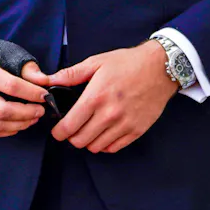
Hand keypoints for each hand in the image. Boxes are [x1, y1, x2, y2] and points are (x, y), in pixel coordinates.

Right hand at [0, 61, 49, 137]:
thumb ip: (26, 68)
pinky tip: (19, 123)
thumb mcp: (5, 54)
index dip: (32, 93)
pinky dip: (9, 130)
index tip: (45, 96)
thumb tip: (44, 81)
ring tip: (33, 117)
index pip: (11, 86)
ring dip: (20, 124)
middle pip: (3, 111)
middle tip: (41, 110)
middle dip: (27, 113)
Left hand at [47, 41, 177, 153]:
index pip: (69, 126)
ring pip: (96, 147)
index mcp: (96, 97)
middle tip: (74, 129)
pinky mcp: (137, 130)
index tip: (58, 130)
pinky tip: (105, 133)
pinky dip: (105, 144)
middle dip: (72, 137)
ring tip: (90, 130)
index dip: (59, 132)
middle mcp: (109, 114)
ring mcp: (124, 124)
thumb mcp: (98, 62)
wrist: (161, 67)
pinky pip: (114, 148)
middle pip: (80, 141)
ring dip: (89, 141)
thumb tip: (48, 80)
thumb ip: (71, 74)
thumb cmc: (129, 63)